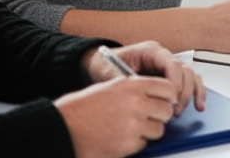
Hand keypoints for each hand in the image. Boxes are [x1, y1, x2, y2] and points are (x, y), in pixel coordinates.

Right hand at [55, 76, 176, 157]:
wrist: (61, 128)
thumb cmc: (81, 109)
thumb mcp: (110, 88)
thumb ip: (136, 89)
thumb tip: (159, 96)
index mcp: (132, 85)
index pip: (168, 88)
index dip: (167, 97)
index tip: (162, 102)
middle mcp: (136, 102)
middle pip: (167, 110)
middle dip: (158, 116)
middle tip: (146, 119)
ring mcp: (134, 124)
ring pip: (159, 129)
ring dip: (148, 131)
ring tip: (129, 129)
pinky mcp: (129, 143)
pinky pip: (144, 143)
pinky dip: (135, 143)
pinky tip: (119, 138)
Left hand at [84, 42, 205, 115]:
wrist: (100, 64)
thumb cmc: (105, 65)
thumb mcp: (109, 73)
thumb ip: (124, 82)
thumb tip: (136, 95)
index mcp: (150, 51)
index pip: (172, 63)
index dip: (175, 82)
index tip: (170, 100)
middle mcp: (163, 57)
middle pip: (185, 71)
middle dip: (183, 92)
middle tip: (173, 111)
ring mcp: (168, 66)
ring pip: (191, 77)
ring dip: (191, 94)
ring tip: (180, 112)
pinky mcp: (170, 77)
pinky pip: (190, 83)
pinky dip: (196, 94)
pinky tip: (198, 106)